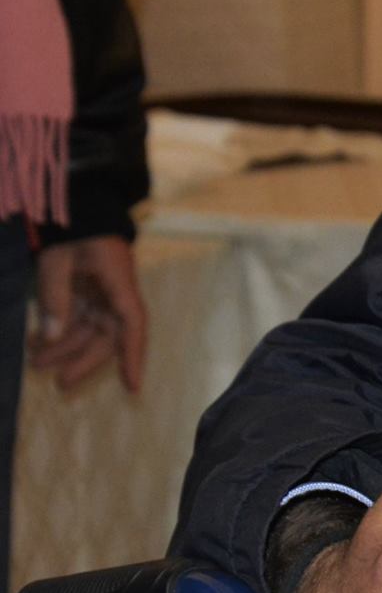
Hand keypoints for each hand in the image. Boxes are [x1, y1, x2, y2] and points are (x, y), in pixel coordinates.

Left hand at [29, 234, 146, 391]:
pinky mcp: (89, 293)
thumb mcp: (57, 262)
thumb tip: (50, 337)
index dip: (132, 358)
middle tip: (59, 384)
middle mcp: (116, 296)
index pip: (131, 328)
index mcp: (119, 287)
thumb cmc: (74, 229)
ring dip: (66, 348)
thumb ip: (54, 299)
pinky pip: (77, 320)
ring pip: (89, 332)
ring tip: (37, 364)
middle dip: (83, 361)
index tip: (132, 387)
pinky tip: (38, 343)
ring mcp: (103, 295)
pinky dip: (60, 332)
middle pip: (106, 337)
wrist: (81, 205)